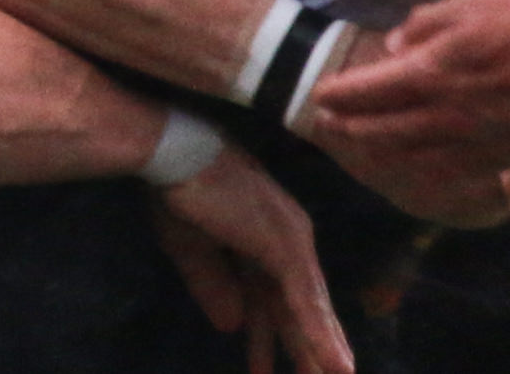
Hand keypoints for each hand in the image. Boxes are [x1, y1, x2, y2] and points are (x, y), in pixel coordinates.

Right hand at [156, 144, 354, 373]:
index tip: (287, 366)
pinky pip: (304, 302)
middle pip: (301, 307)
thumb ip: (215, 289)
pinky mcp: (285, 248)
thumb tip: (231, 327)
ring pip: (310, 309)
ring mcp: (292, 243)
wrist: (178, 156)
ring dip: (321, 350)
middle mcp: (289, 241)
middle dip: (309, 348)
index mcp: (267, 241)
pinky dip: (317, 336)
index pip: (280, 298)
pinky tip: (331, 364)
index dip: (284, 335)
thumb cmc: (182, 195)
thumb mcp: (194, 254)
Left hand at [298, 29, 509, 224]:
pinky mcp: (491, 163)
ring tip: (356, 148)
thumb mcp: (474, 3)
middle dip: (345, 127)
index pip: (368, 91)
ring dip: (373, 154)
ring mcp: (465, 146)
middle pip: (377, 130)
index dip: (338, 95)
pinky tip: (407, 169)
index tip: (320, 95)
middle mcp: (439, 116)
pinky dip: (415, 173)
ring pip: (404, 158)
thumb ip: (427, 23)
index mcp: (431, 72)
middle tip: (326, 125)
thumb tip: (393, 45)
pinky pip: (441, 175)